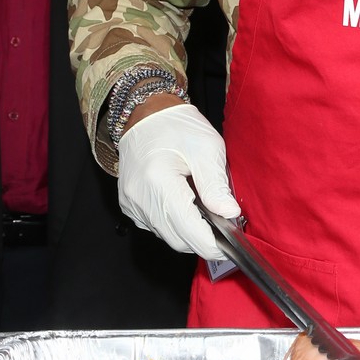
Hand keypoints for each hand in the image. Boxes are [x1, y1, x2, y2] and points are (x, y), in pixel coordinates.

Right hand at [117, 103, 239, 256]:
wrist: (146, 115)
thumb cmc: (177, 126)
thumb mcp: (206, 148)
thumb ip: (217, 185)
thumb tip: (230, 214)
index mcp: (158, 182)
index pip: (188, 230)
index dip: (211, 244)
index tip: (229, 245)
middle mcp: (139, 198)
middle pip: (177, 239)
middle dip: (202, 239)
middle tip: (223, 226)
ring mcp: (131, 204)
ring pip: (166, 235)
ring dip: (188, 231)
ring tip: (205, 211)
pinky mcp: (129, 205)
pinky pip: (156, 226)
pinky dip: (174, 223)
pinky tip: (186, 205)